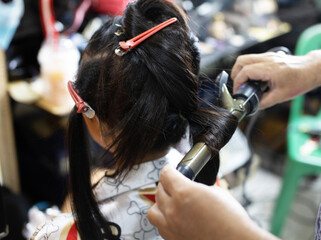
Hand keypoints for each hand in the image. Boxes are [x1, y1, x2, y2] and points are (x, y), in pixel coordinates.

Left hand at [147, 165, 278, 239]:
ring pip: (153, 210)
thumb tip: (194, 186)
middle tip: (174, 184)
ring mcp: (171, 226)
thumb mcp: (216, 192)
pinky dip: (164, 220)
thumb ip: (199, 186)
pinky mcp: (173, 239)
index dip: (169, 169)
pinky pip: (160, 227)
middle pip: (159, 190)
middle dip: (166, 184)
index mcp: (184, 192)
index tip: (171, 169)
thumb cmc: (231, 221)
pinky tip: (174, 218)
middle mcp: (173, 209)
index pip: (165, 174)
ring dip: (159, 203)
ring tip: (170, 202)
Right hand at [231, 50, 320, 108]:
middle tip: (239, 86)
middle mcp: (268, 59)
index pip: (245, 72)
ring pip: (245, 58)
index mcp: (271, 69)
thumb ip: (264, 102)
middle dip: (235, 74)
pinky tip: (253, 78)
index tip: (239, 91)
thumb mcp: (281, 96)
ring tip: (244, 82)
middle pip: (241, 61)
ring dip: (240, 70)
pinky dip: (247, 68)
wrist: (311, 70)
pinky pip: (252, 59)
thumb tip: (253, 106)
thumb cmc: (300, 81)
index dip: (238, 83)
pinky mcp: (269, 56)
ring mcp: (268, 56)